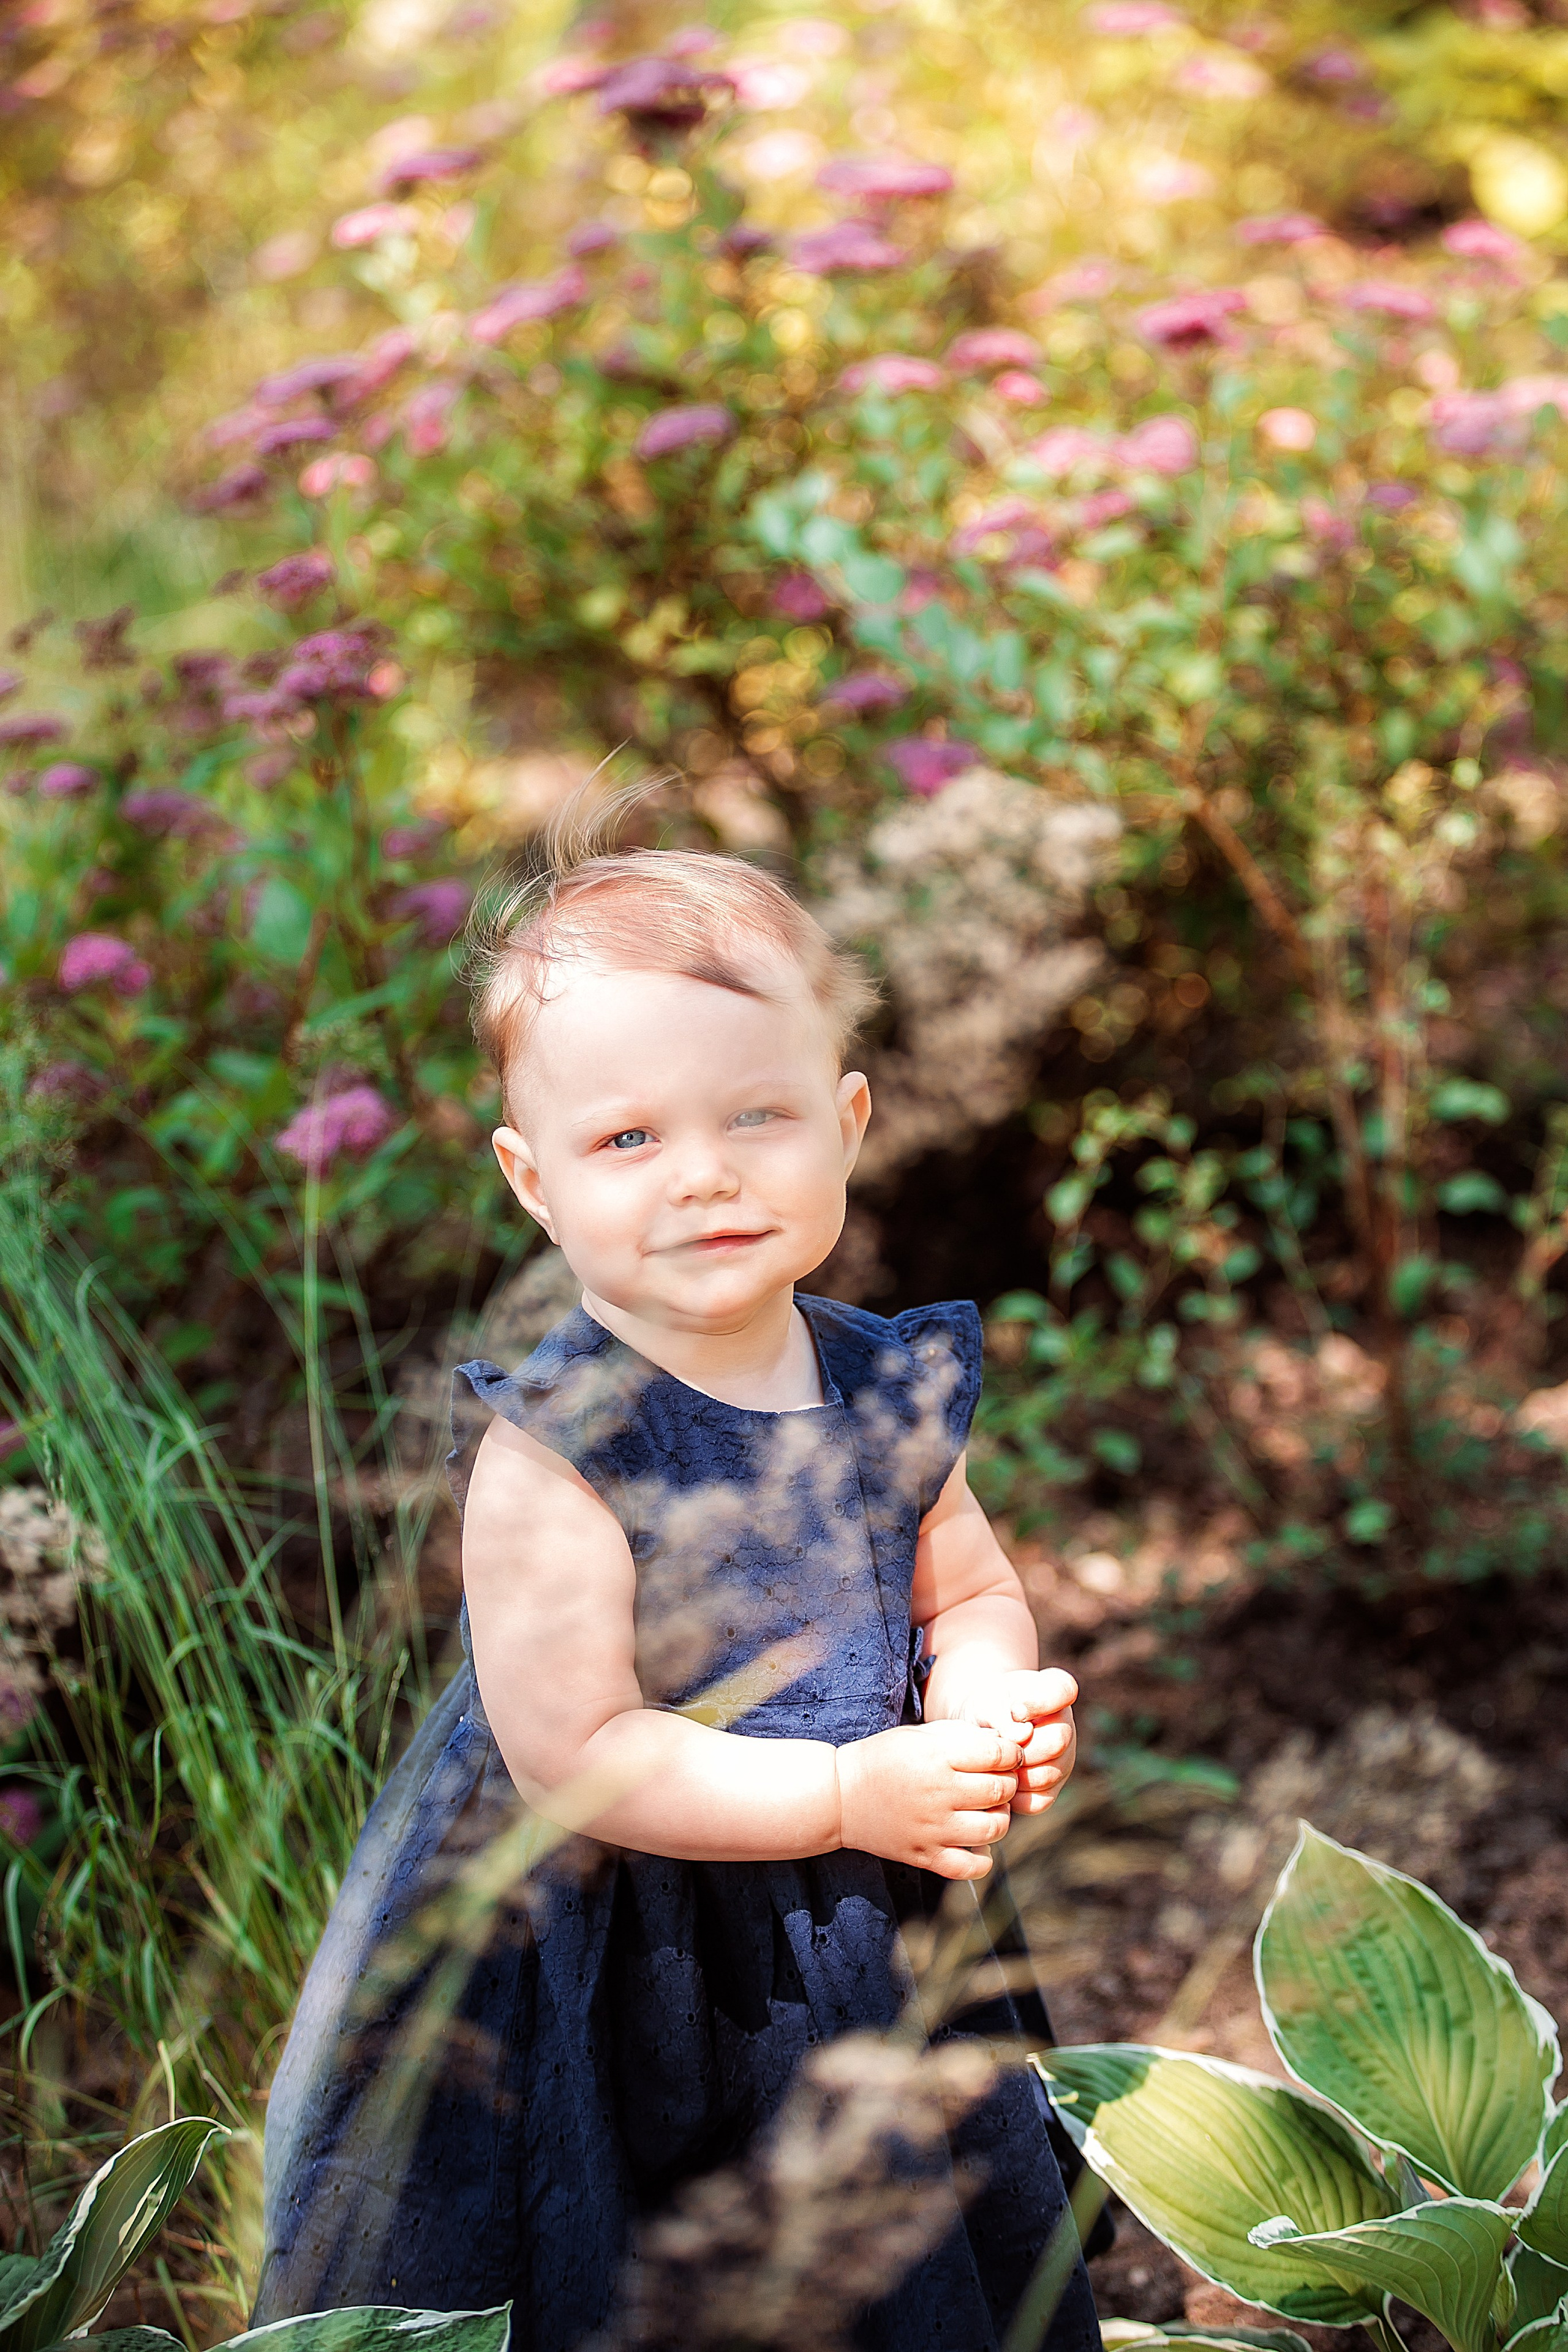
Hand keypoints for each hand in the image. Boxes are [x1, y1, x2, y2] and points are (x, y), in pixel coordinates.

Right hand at [834, 1720, 1020, 1880]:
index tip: (1007, 1755)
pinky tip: (976, 1843)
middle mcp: (938, 1793)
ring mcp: (932, 1829)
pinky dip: (983, 1858)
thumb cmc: (884, 1758)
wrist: (840, 1796)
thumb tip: (1004, 1743)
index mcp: (937, 1757)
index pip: (998, 1755)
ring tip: (988, 1809)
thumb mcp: (919, 1734)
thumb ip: (961, 1735)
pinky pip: (971, 1867)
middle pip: (1001, 1790)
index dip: (1011, 1753)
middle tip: (998, 1779)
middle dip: (1008, 1782)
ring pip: (994, 1828)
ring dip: (1000, 1817)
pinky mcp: (925, 1856)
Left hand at [951, 1668, 1077, 1817]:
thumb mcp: (987, 1702)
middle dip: (1022, 1747)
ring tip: (995, 1763)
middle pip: (1057, 1740)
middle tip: (998, 1746)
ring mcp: (1064, 1759)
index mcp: (1056, 1691)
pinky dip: (1015, 1796)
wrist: (980, 1730)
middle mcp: (1066, 1726)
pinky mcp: (1052, 1788)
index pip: (1064, 1690)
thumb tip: (1021, 1737)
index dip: (1039, 1702)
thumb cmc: (986, 1709)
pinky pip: (1039, 1800)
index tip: (1013, 1709)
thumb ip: (1002, 1714)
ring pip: (1048, 1774)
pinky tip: (999, 1781)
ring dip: (1016, 1772)